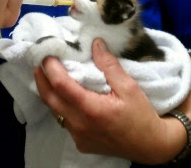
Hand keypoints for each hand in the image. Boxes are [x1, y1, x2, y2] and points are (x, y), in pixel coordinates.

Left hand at [34, 39, 185, 163]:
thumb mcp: (129, 87)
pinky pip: (64, 121)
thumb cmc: (142, 115)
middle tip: (39, 61)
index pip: (61, 85)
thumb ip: (109, 65)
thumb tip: (95, 43)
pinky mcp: (81, 143)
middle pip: (50, 99)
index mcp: (91, 110)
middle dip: (41, 79)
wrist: (151, 146)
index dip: (50, 68)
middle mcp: (80, 125)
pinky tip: (65, 94)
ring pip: (55, 111)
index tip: (46, 53)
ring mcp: (78, 136)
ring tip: (48, 74)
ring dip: (49, 92)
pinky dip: (60, 104)